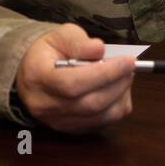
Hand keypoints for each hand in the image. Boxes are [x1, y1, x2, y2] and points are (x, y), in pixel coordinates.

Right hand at [15, 24, 134, 133]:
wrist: (33, 72)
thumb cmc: (50, 51)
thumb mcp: (61, 35)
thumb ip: (79, 41)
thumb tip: (99, 49)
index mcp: (38, 78)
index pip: (73, 84)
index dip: (105, 73)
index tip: (129, 60)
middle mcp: (44, 105)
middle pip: (89, 104)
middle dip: (118, 83)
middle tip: (131, 66)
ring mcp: (57, 121)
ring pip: (100, 117)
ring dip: (121, 95)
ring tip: (125, 75)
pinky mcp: (71, 129)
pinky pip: (103, 123)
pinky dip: (118, 106)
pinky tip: (117, 89)